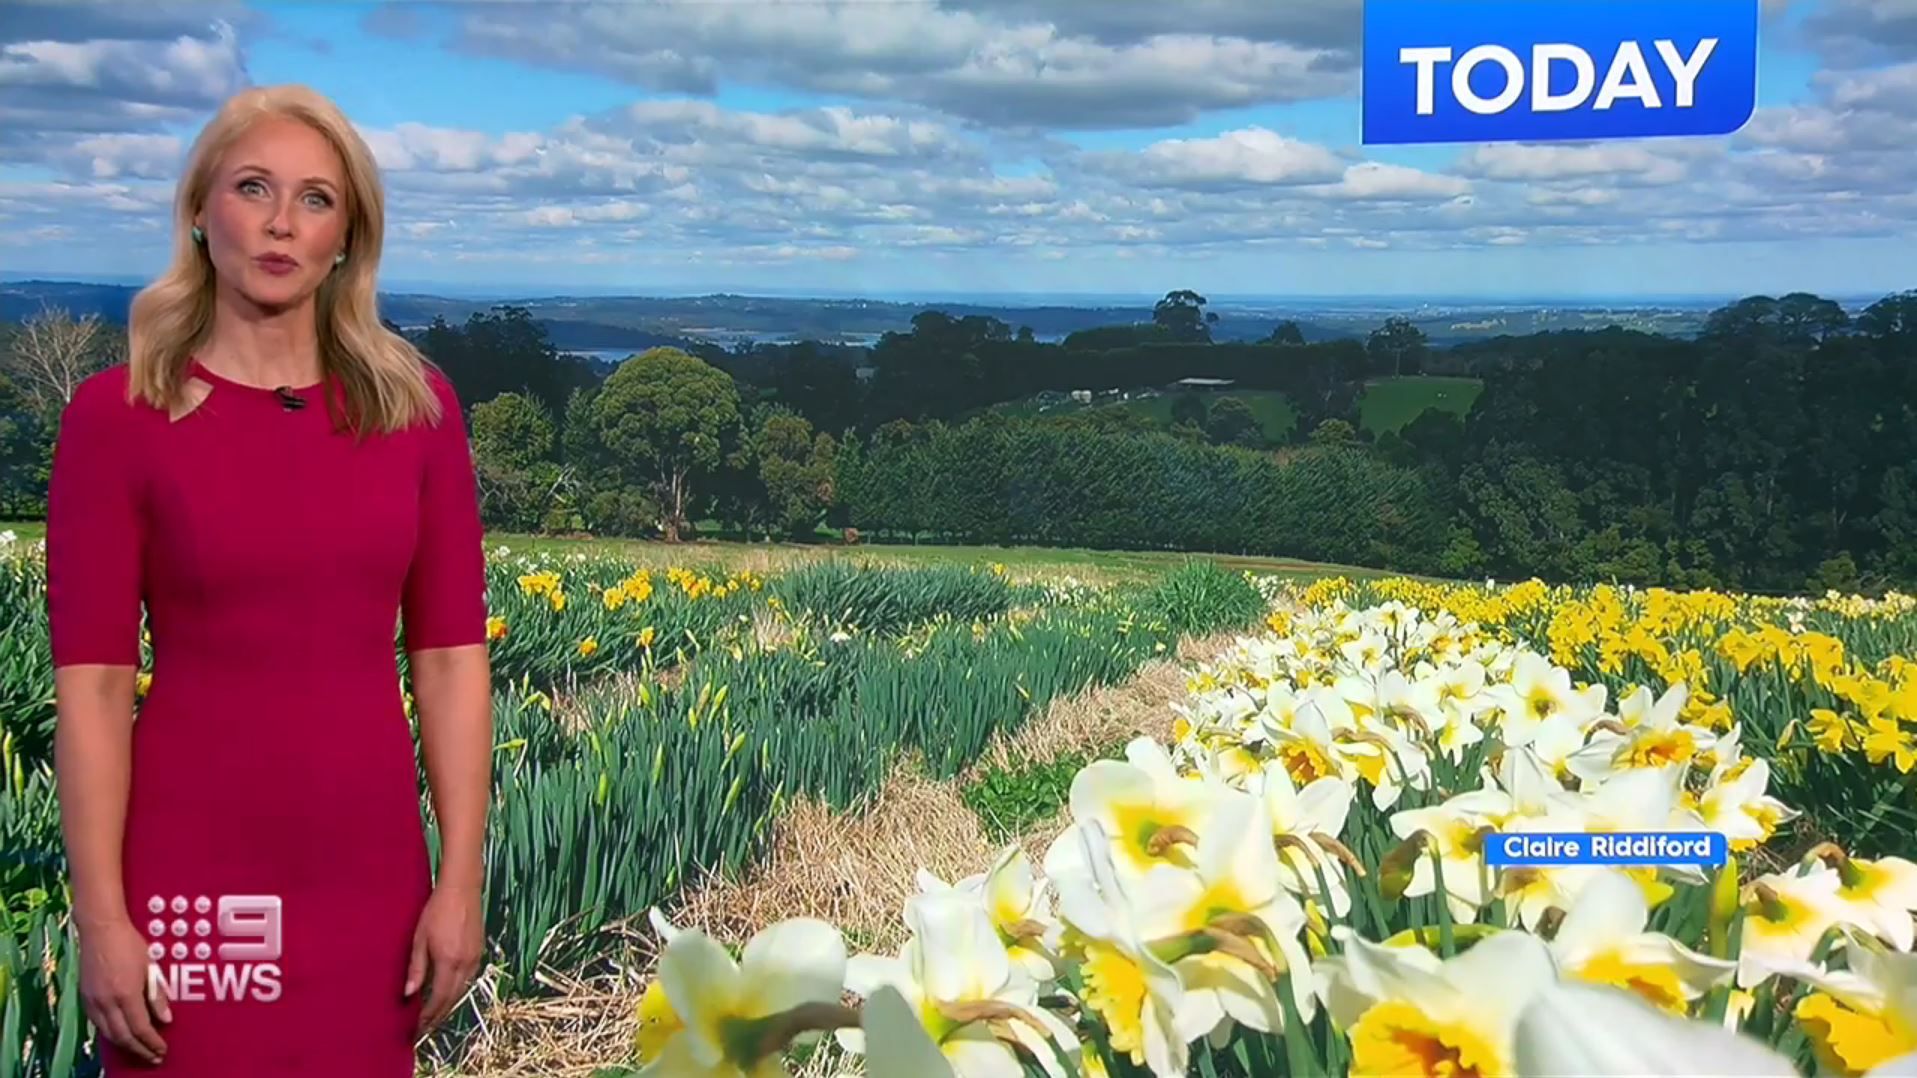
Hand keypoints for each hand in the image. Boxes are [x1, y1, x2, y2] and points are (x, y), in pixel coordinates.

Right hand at [78, 916, 169, 1064]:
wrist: (100, 929)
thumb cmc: (129, 943)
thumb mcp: (150, 966)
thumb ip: (157, 995)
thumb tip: (165, 1019)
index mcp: (126, 994)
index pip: (140, 1029)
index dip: (152, 1043)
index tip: (162, 1050)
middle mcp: (106, 1002)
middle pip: (122, 1037)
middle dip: (139, 1050)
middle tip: (153, 1057)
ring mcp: (93, 1001)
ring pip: (108, 1034)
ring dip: (125, 1045)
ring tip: (140, 1049)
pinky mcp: (85, 997)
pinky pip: (98, 1024)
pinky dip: (111, 1033)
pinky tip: (122, 1034)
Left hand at [403, 883, 484, 1035]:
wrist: (462, 888)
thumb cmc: (436, 910)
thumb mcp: (419, 938)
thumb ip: (416, 968)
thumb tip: (409, 994)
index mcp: (449, 961)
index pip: (438, 998)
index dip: (428, 1016)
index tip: (417, 1027)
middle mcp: (466, 963)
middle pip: (452, 999)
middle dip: (438, 1016)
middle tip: (424, 1028)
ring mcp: (475, 958)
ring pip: (461, 990)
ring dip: (448, 1004)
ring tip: (433, 1015)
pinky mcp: (479, 951)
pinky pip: (468, 979)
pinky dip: (456, 990)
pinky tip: (446, 992)